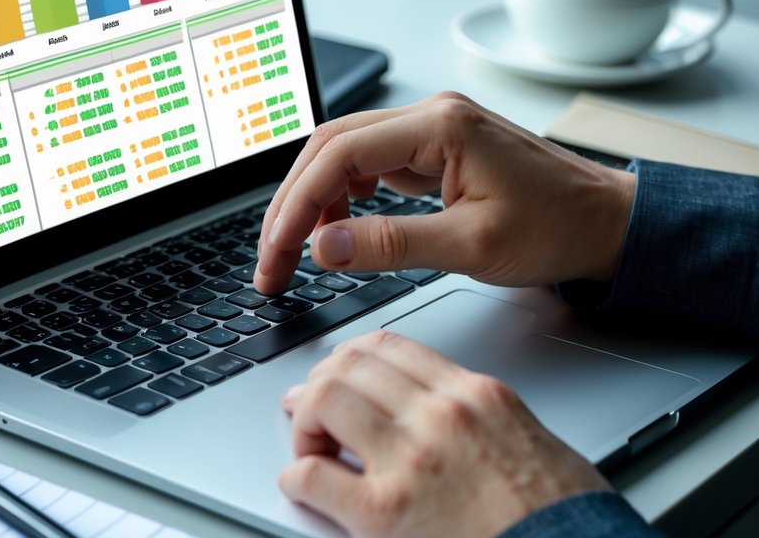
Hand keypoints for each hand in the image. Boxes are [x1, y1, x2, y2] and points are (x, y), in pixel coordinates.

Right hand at [255, 92, 635, 293]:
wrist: (608, 223)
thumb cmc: (558, 229)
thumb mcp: (472, 247)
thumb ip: (392, 245)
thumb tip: (324, 247)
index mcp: (440, 125)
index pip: (340, 155)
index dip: (297, 205)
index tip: (278, 251)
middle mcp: (430, 114)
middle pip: (331, 145)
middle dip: (293, 202)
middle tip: (273, 258)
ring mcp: (430, 128)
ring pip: (344, 152)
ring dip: (314, 199)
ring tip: (298, 251)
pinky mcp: (433, 147)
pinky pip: (369, 163)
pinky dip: (342, 196)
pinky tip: (337, 230)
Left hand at [280, 331, 609, 536]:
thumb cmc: (564, 516)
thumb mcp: (524, 438)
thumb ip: (474, 414)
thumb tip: (429, 410)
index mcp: (474, 395)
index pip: (388, 346)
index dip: (349, 359)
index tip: (337, 376)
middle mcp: (440, 416)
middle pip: (348, 365)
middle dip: (319, 385)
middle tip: (310, 414)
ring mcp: (411, 460)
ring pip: (324, 401)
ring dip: (305, 426)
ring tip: (314, 453)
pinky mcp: (386, 513)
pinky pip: (312, 476)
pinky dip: (298, 480)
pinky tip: (309, 489)